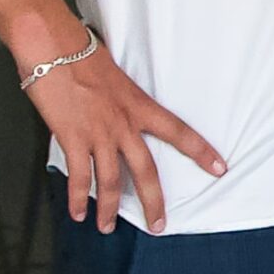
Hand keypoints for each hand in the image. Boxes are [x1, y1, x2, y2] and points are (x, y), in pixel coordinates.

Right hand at [27, 43, 224, 233]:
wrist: (53, 46)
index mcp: (140, 105)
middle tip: (158, 225)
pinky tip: (78, 213)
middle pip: (147, 171)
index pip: (180, 132)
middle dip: (154, 202)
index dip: (201, 152)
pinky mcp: (72, 137)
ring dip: (108, 209)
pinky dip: (78, 198)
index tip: (220, 169)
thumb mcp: (115, 77)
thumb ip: (122, 101)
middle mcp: (124, 123)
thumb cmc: (81, 54)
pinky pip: (78, 176)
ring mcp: (98, 132)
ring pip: (111, 181)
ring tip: (106, 227)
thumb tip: (118, 115)